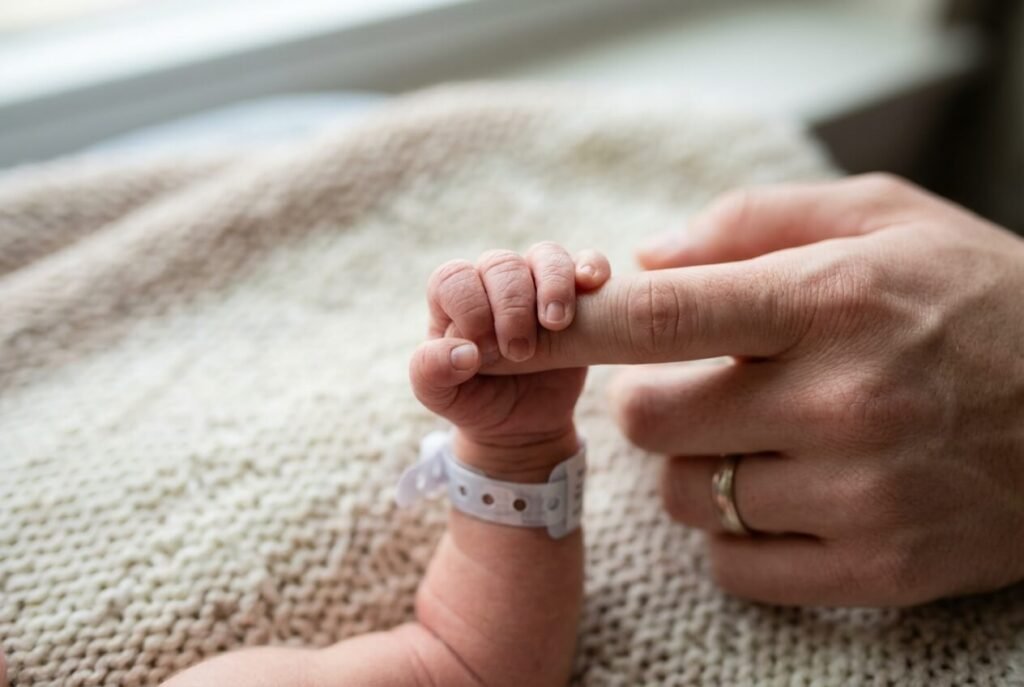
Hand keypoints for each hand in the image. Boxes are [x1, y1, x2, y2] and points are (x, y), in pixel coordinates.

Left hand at [410, 242, 609, 478]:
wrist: (521, 423)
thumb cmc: (475, 400)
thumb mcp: (440, 395)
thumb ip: (431, 371)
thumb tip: (463, 352)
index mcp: (453, 298)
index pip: (455, 278)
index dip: (470, 308)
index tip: (483, 351)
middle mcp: (493, 282)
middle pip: (502, 264)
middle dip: (511, 306)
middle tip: (519, 352)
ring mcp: (537, 284)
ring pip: (545, 256)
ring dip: (553, 285)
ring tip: (555, 324)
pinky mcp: (578, 296)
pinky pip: (587, 262)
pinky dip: (591, 266)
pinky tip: (592, 286)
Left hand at [490, 174, 1023, 605]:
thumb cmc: (977, 299)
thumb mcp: (881, 218)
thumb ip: (752, 224)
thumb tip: (646, 260)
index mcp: (832, 300)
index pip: (661, 316)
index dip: (565, 328)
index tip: (497, 337)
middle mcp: (842, 400)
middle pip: (650, 420)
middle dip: (654, 402)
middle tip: (709, 384)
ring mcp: (860, 493)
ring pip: (689, 495)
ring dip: (701, 466)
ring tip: (768, 437)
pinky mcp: (875, 568)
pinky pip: (733, 562)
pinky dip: (736, 532)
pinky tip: (788, 493)